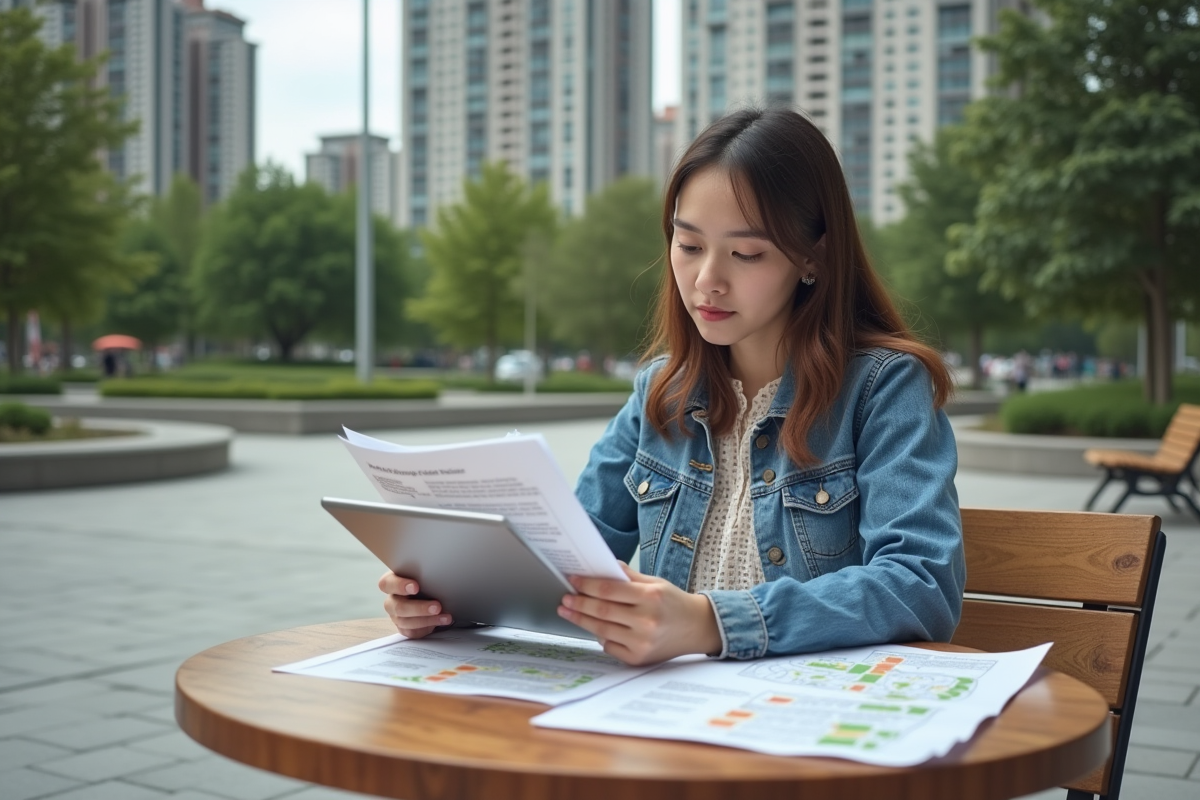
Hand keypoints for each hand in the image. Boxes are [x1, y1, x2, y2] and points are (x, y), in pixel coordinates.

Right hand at [379, 572, 451, 638]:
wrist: (430, 594)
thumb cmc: (424, 580)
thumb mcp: (422, 573)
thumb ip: (423, 573)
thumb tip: (438, 570)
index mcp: (392, 582)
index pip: (387, 584)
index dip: (399, 586)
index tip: (416, 587)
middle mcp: (392, 600)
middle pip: (398, 607)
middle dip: (419, 608)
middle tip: (437, 606)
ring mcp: (396, 616)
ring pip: (406, 622)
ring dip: (428, 619)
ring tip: (444, 616)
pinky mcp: (404, 628)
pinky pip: (412, 632)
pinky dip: (428, 627)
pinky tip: (441, 621)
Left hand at [557, 562, 721, 664]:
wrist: (697, 628)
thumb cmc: (673, 603)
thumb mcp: (655, 583)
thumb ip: (628, 577)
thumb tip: (602, 567)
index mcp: (651, 597)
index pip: (609, 590)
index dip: (587, 585)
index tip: (573, 580)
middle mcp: (646, 621)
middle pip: (602, 611)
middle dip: (579, 603)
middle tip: (565, 598)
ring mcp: (642, 642)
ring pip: (601, 630)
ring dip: (581, 620)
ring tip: (568, 611)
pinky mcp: (639, 658)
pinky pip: (610, 647)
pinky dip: (599, 637)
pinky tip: (593, 627)